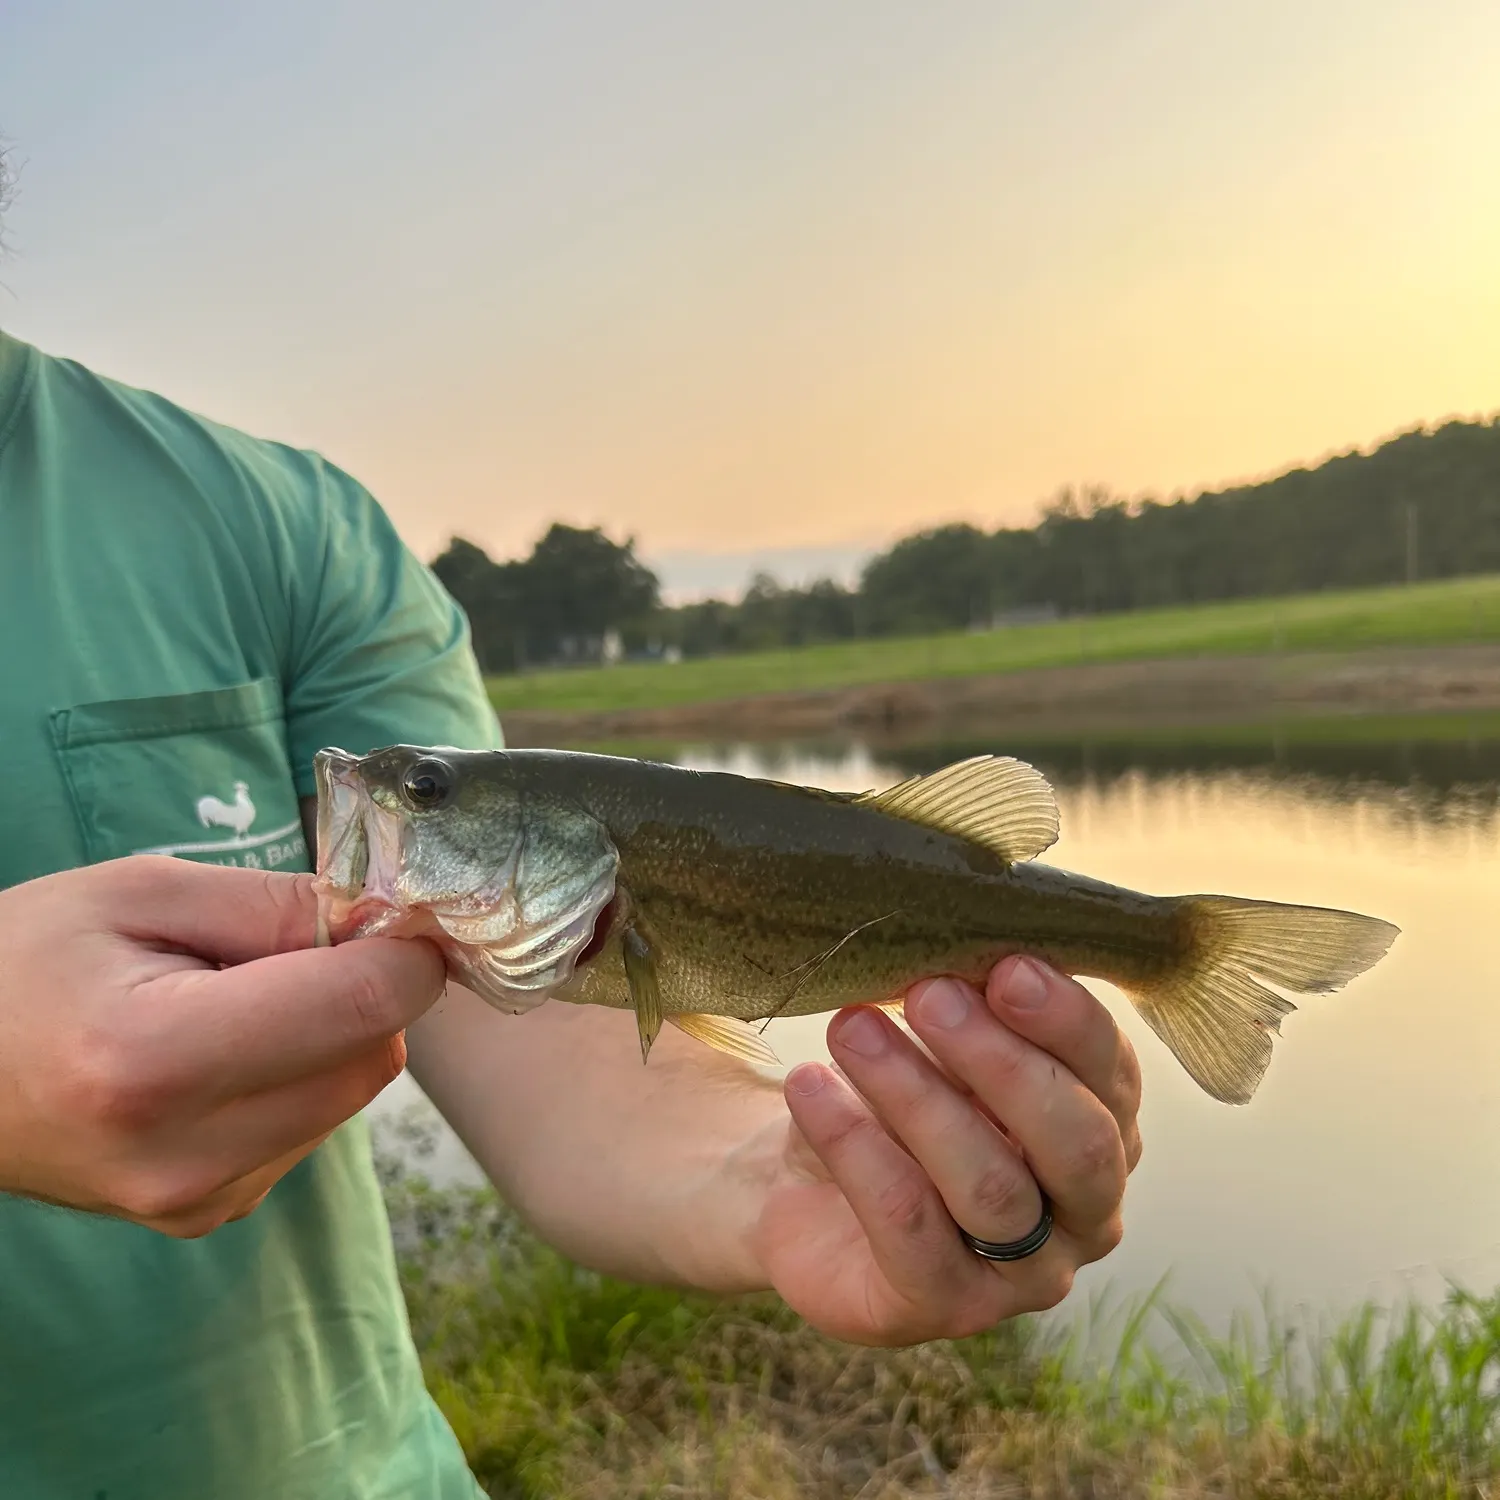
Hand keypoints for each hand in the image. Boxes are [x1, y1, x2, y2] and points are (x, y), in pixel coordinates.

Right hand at [0, 856, 443, 1236]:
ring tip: (232, 1002)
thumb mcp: (141, 893)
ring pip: (351, 1095)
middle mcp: (185, 1155)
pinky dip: (300, 1077)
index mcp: (156, 1061)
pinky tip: (224, 1052)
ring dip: (332, 1036)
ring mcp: (198, 1200)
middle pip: (370, 1058)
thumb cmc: (25, 962)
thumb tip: (392, 922)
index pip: (361, 1008)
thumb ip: (277, 904)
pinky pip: (311, 1127)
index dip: (405, 951)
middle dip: (365, 990)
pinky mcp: (208, 1214)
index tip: (401, 912)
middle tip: (295, 946)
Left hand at [751, 956, 1140, 1344]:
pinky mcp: (941, 1307)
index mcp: (1107, 1130)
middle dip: (1000, 1060)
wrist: (804, 1183)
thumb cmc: (899, 1098)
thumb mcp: (944, 1045)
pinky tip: (809, 1088)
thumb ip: (976, 1008)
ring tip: (851, 1029)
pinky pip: (908, 1226)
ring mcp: (1022, 1276)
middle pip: (1075, 1141)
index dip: (1066, 1020)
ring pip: (990, 1185)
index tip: (1006, 966)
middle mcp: (1086, 1214)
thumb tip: (969, 953)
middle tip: (928, 995)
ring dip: (916, 1094)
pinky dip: (857, 1147)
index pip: (1111, 1074)